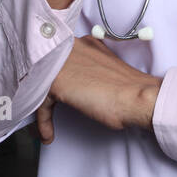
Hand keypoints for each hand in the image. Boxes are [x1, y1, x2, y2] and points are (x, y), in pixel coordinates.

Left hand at [35, 35, 162, 143]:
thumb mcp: (104, 71)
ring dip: (41, 108)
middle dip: (42, 92)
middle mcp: (70, 46)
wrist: (136, 97)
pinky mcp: (57, 81)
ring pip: (40, 85)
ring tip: (46, 125)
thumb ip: (87, 70)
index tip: (52, 96)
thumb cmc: (128, 90)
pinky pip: (41, 103)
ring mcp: (61, 61)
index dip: (52, 77)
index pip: (57, 58)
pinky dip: (43, 121)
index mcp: (84, 42)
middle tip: (45, 109)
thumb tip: (74, 84)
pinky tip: (48, 134)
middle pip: (44, 69)